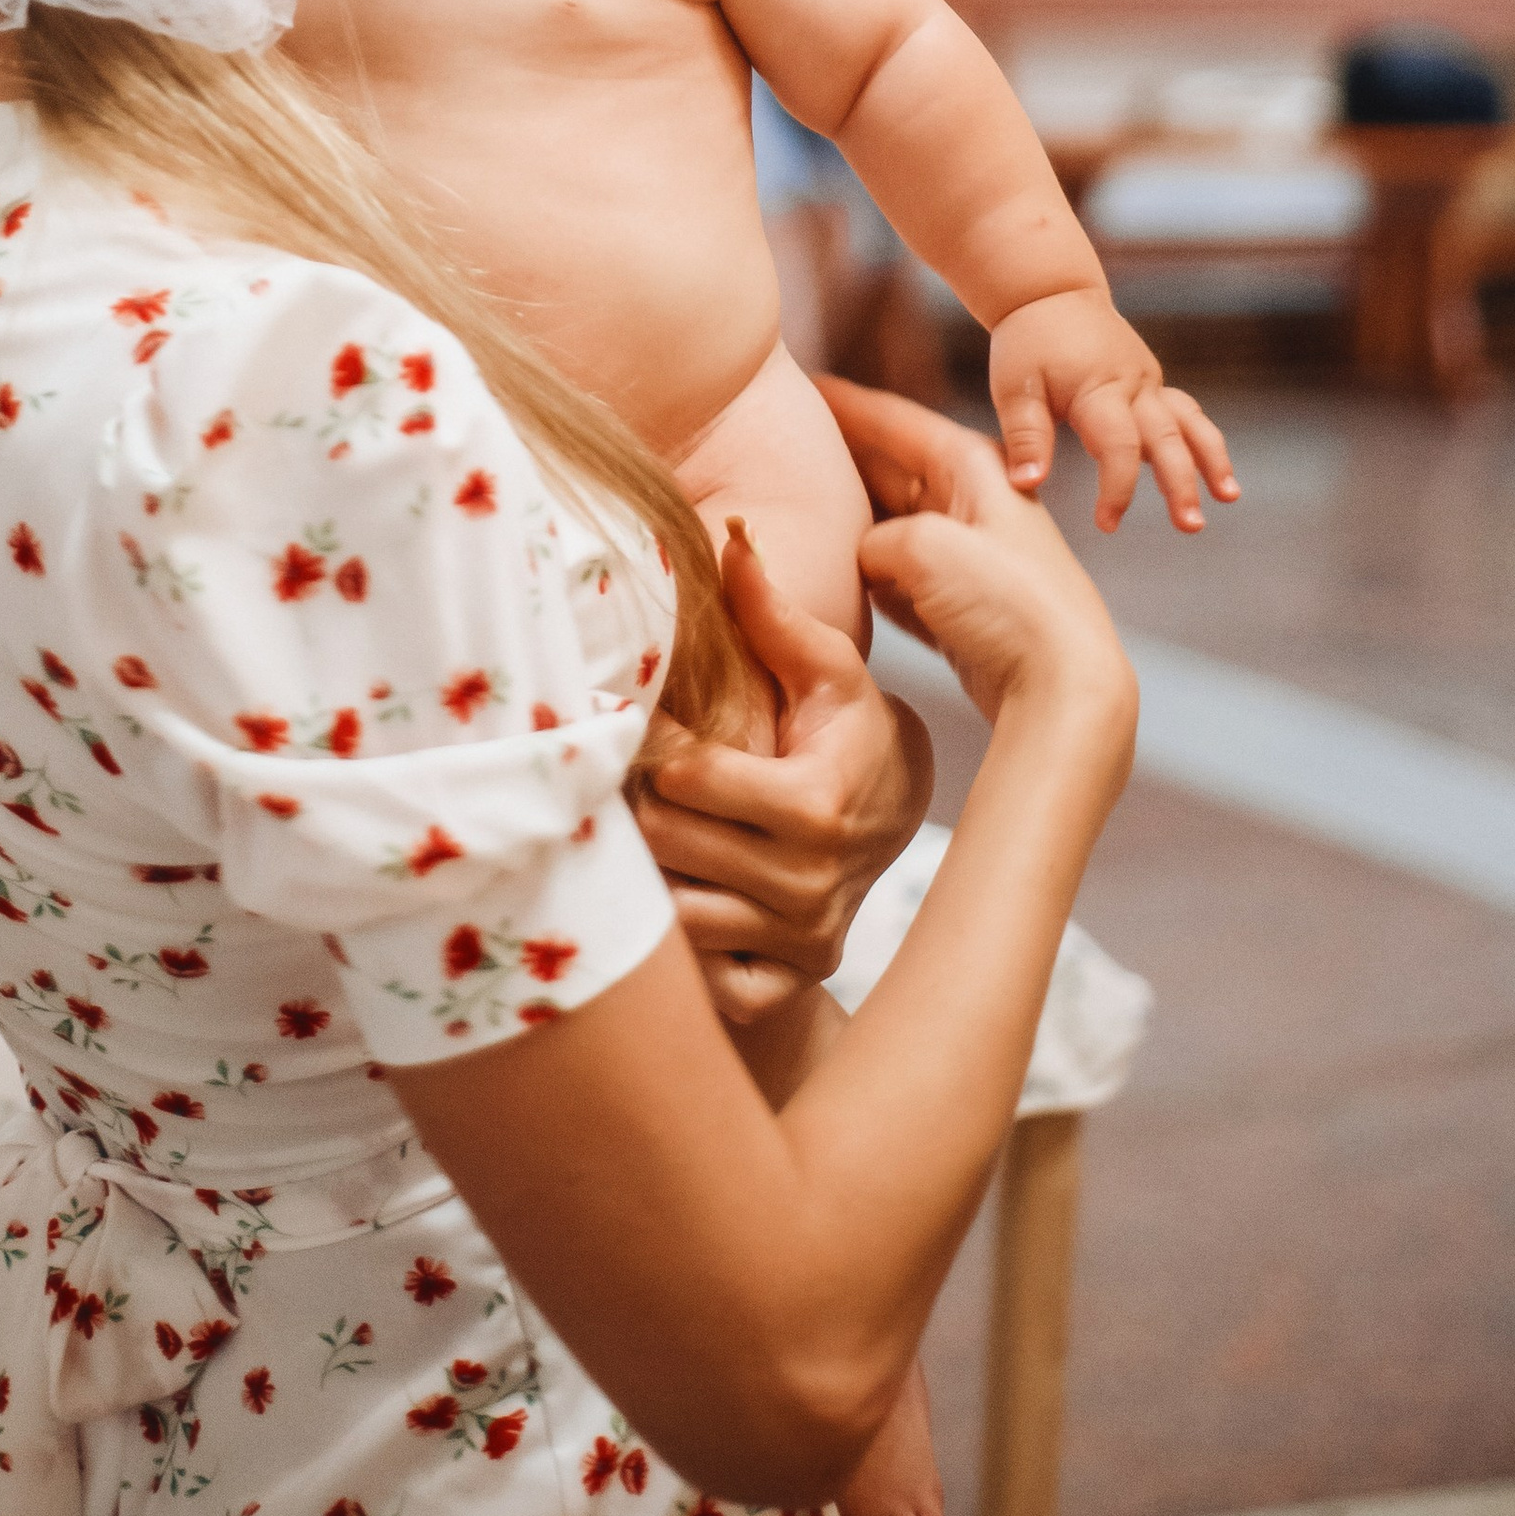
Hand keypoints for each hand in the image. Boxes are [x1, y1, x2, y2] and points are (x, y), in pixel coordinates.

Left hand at [637, 526, 934, 1029]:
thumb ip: (771, 609)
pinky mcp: (792, 978)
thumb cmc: (847, 726)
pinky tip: (679, 901)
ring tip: (640, 833)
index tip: (642, 726)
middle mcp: (810, 881)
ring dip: (651, 875)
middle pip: (669, 843)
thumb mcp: (824, 666)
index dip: (654, 746)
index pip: (690, 778)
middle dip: (638, 806)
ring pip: (675, 915)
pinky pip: (712, 981)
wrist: (895, 813)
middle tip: (620, 778)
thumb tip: (733, 535)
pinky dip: (687, 952)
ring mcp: (800, 937)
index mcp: (814, 802)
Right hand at [823, 376, 1137, 745]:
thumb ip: (874, 538)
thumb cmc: (1008, 603)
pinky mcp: (957, 608)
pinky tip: (830, 575)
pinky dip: (864, 575)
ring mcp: (965, 558)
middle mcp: (971, 502)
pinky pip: (895, 579)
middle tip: (779, 448)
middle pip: (888, 469)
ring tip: (792, 506)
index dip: (843, 403)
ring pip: (888, 525)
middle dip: (839, 459)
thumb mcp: (924, 547)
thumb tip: (861, 557)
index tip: (800, 383)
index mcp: (972, 465)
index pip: (894, 419)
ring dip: (847, 521)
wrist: (1063, 686)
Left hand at [989, 285, 1239, 528]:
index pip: (1119, 446)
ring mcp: (1148, 381)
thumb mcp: (1014, 387)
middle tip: (1191, 526)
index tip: (1107, 524)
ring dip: (1211, 460)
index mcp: (1099, 388)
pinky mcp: (1152, 383)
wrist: (1050, 292)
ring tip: (1229, 497)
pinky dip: (1201, 442)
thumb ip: (1025, 437)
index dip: (1117, 489)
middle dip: (1182, 484)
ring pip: (1190, 422)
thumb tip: (1027, 485)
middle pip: (1168, 438)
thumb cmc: (1027, 341)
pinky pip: (1185, 413)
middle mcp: (1133, 385)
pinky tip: (1214, 475)